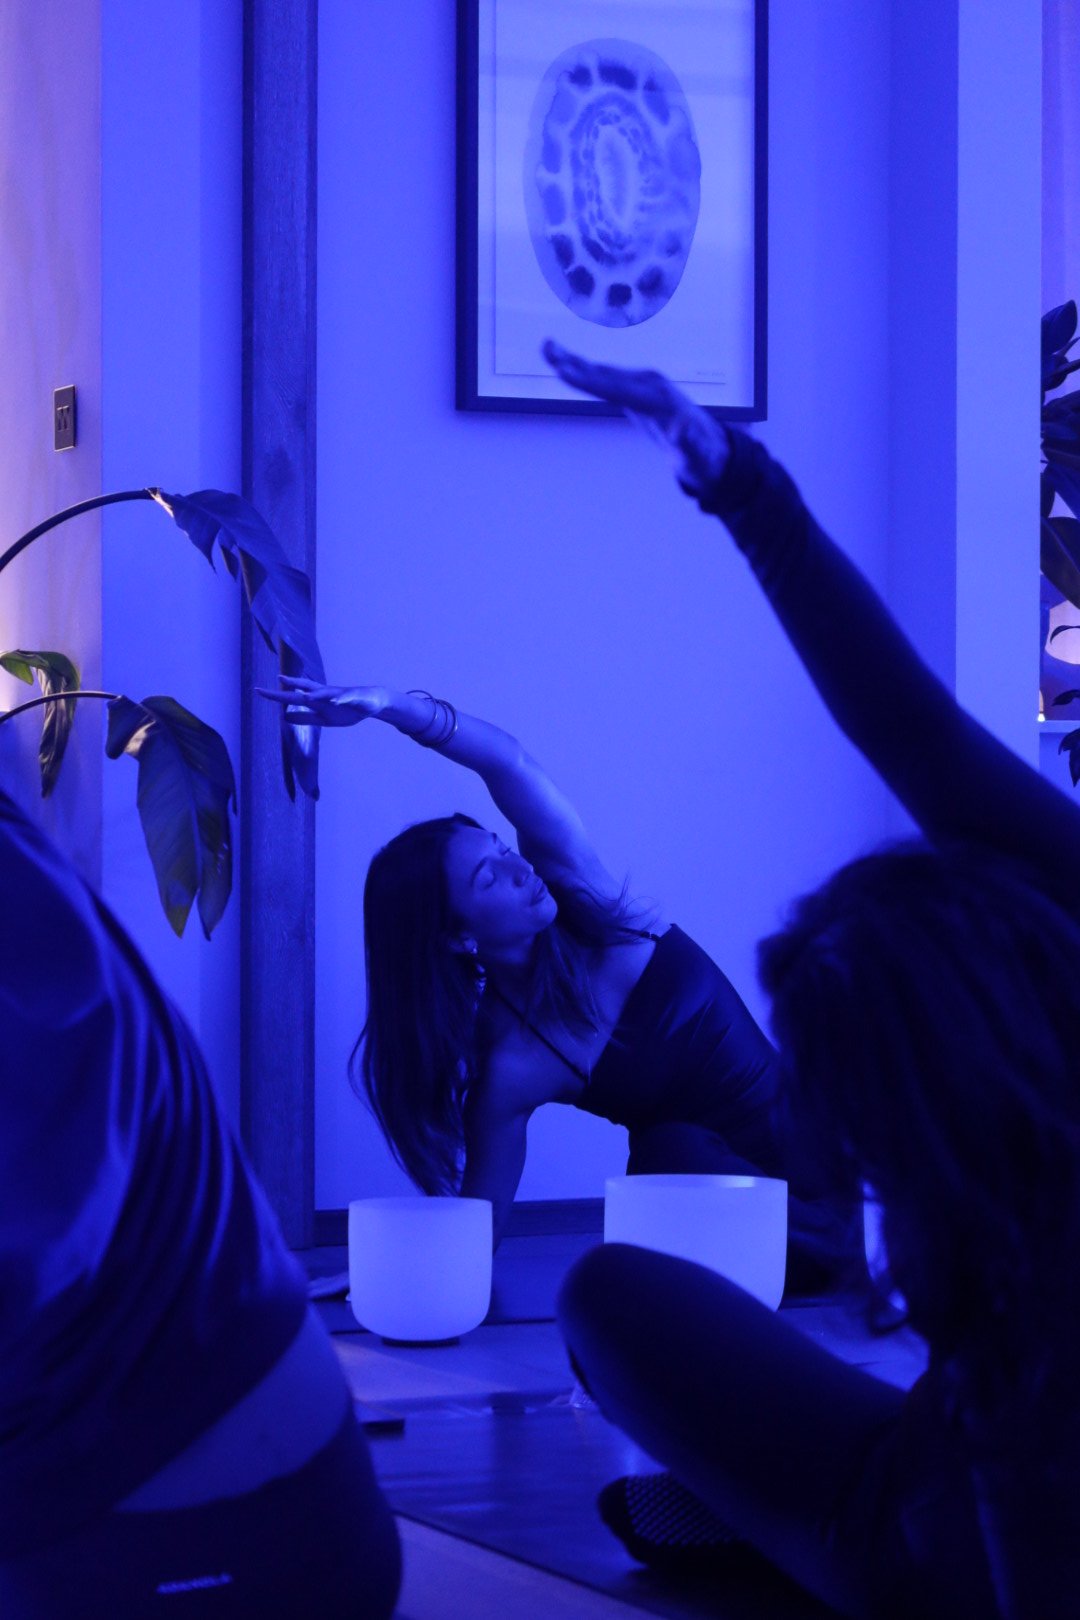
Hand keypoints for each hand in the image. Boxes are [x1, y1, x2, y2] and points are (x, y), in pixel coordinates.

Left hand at [257, 676, 388, 727]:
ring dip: (315, 693)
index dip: (277, 695)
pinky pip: (346, 699)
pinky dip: (341, 700)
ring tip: (304, 696)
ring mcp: (340, 695)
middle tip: (277, 679)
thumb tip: (285, 717)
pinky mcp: (354, 698)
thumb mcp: (323, 719)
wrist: (372, 703)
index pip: (293, 696)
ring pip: (325, 692)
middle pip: (306, 688)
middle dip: (292, 684)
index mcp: (317, 699)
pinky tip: (336, 702)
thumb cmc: (346, 709)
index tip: (259, 691)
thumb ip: (305, 718)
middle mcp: (325, 693)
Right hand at [542, 339, 729, 492]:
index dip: (590, 380)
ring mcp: (644, 383)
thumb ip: (689, 444)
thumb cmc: (702, 458)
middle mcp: (651, 385)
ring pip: (604, 371)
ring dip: (575, 360)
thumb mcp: (696, 457)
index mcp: (659, 401)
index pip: (618, 388)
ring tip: (547, 349)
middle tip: (547, 349)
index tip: (565, 371)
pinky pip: (608, 377)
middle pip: (607, 373)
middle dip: (575, 363)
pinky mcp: (638, 388)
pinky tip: (565, 362)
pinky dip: (585, 369)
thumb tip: (681, 429)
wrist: (712, 448)